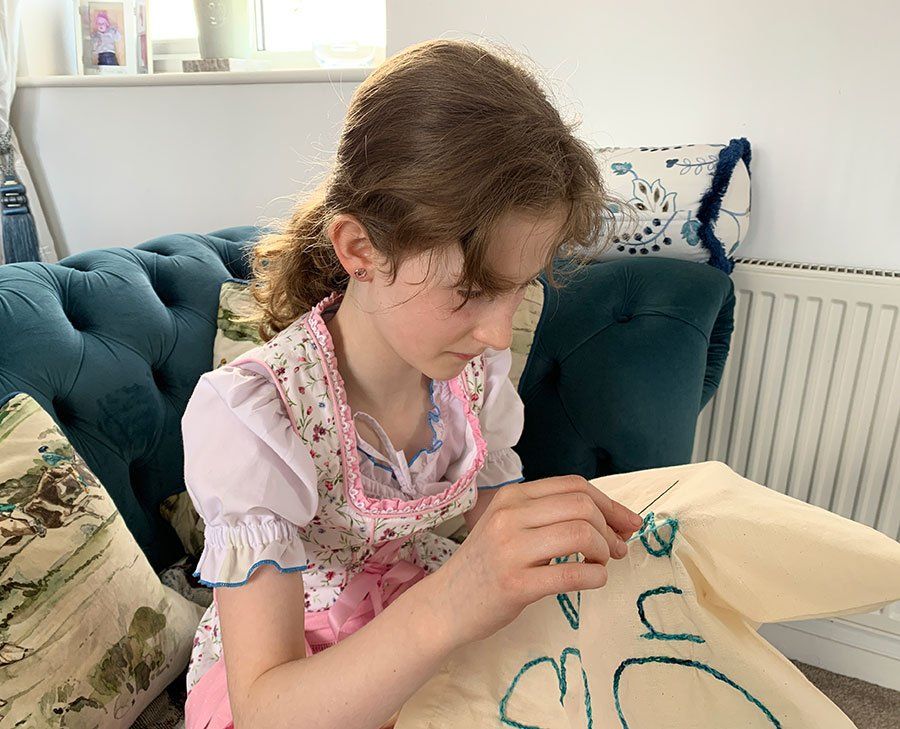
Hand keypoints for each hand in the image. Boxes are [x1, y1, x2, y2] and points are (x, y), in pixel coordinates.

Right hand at [425, 475, 642, 646]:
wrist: (445, 604)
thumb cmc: (485, 566)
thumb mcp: (508, 526)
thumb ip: (548, 516)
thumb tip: (612, 519)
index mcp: (512, 498)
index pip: (574, 486)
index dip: (610, 503)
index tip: (627, 523)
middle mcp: (510, 516)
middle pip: (582, 506)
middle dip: (611, 527)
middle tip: (616, 549)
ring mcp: (511, 550)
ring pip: (581, 534)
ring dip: (604, 550)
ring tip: (601, 564)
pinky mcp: (516, 584)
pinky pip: (572, 573)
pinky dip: (595, 576)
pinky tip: (594, 579)